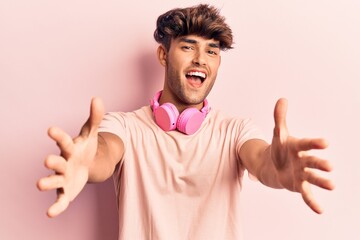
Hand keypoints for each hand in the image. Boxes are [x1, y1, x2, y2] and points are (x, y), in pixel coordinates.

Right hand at [37, 97, 103, 216]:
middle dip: (53, 162)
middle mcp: (63, 162)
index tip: (51, 129)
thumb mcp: (92, 133)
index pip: (64, 141)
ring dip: (48, 182)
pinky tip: (51, 213)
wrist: (87, 165)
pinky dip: (57, 206)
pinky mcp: (66, 191)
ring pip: (54, 180)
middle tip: (47, 160)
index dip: (59, 136)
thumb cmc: (86, 148)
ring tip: (39, 185)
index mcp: (69, 148)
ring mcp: (63, 177)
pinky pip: (61, 199)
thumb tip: (97, 98)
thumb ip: (95, 117)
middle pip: (57, 162)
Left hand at [271, 98, 334, 213]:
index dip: (314, 143)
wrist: (273, 165)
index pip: (306, 144)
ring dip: (321, 181)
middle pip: (312, 162)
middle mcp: (303, 160)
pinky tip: (320, 210)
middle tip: (329, 166)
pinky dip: (312, 202)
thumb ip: (279, 117)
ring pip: (312, 178)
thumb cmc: (279, 148)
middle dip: (320, 164)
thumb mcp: (278, 133)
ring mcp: (302, 173)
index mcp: (299, 146)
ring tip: (332, 185)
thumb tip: (282, 99)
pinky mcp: (298, 185)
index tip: (325, 143)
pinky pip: (306, 194)